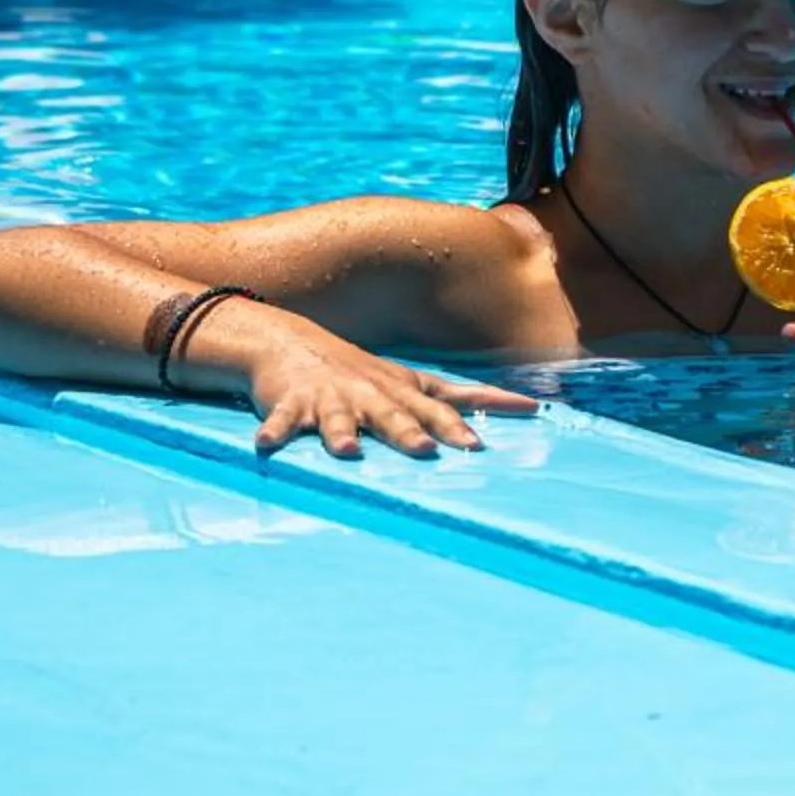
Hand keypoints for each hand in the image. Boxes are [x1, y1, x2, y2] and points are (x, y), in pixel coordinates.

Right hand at [218, 309, 539, 459]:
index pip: (449, 398)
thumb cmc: (360, 373)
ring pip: (340, 418)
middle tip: (431, 450)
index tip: (526, 411)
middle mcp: (371, 393)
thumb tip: (528, 404)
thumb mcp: (409, 382)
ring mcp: (331, 398)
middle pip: (396, 414)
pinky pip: (283, 421)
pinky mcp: (291, 404)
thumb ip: (458, 399)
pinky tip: (266, 446)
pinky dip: (275, 433)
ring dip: (342, 433)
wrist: (288, 344)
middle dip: (413, 431)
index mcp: (401, 389)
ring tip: (347, 451)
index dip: (482, 407)